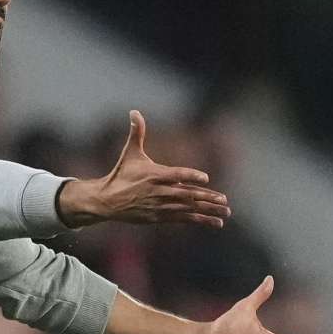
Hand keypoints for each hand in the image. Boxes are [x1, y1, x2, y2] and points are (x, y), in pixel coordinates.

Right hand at [56, 110, 230, 227]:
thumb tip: (134, 111)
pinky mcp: (159, 217)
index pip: (175, 175)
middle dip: (206, 197)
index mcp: (153, 174)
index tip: (205, 178)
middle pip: (186, 195)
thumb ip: (136, 132)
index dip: (190, 176)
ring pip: (187, 209)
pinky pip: (183, 219)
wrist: (107, 201)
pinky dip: (199, 220)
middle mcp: (158, 191)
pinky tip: (215, 222)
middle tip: (224, 199)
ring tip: (225, 212)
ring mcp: (160, 206)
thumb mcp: (129, 153)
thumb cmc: (120, 175)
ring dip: (207, 210)